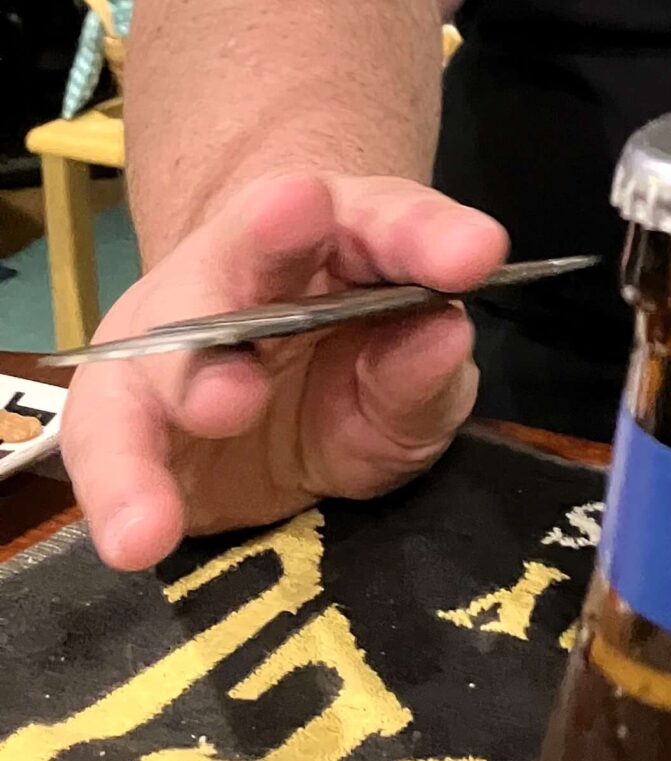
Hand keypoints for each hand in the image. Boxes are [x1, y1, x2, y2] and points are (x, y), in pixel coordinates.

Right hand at [60, 171, 508, 571]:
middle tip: (299, 232)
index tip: (471, 253)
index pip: (391, 222)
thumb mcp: (412, 384)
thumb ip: (423, 371)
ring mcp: (172, 341)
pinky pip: (109, 452)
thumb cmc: (356, 369)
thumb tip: (443, 338)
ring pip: (172, 344)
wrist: (251, 393)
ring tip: (225, 404)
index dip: (424, 235)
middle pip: (253, 247)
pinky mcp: (121, 422)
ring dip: (197, 375)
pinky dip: (120, 494)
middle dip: (272, 240)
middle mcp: (243, 268)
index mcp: (338, 237)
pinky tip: (139, 538)